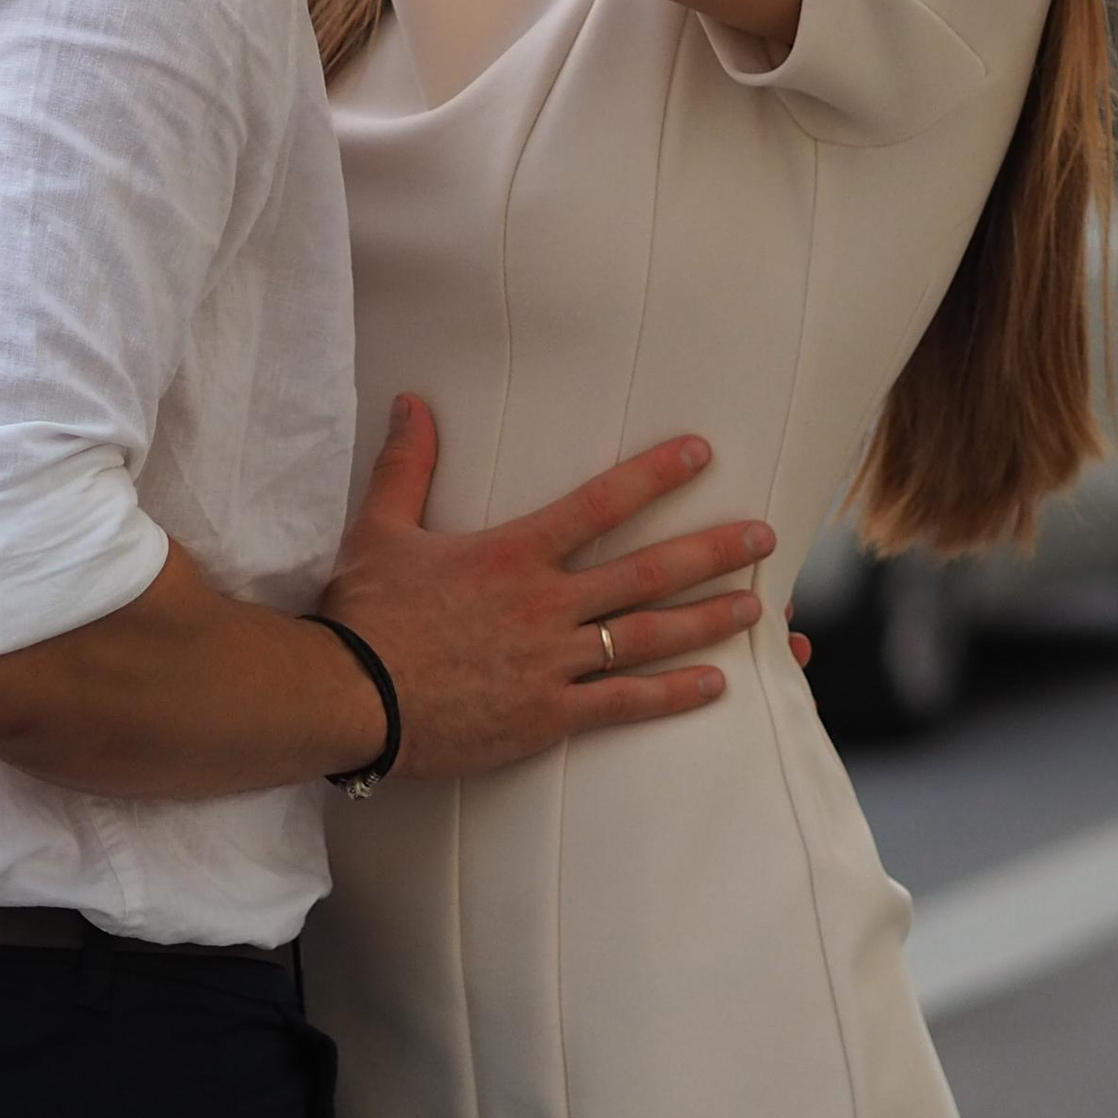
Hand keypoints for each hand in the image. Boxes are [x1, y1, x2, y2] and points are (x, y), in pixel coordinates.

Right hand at [319, 397, 776, 779]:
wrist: (352, 697)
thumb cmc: (364, 613)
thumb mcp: (380, 528)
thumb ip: (407, 465)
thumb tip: (412, 402)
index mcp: (513, 555)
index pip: (598, 504)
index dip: (653, 475)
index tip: (700, 453)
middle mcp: (546, 605)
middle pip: (646, 572)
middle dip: (711, 551)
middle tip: (764, 538)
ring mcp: (554, 663)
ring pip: (648, 636)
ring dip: (708, 619)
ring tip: (757, 606)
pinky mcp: (550, 716)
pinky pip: (625, 705)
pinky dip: (673, 695)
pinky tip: (716, 686)